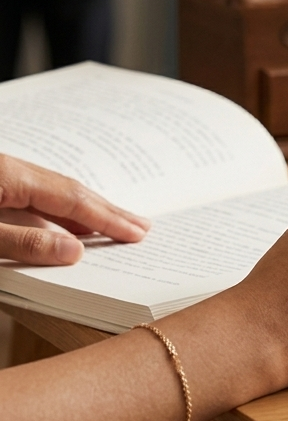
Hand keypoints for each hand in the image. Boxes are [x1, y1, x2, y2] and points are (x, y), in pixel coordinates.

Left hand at [0, 155, 149, 264]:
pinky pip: (37, 196)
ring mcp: (4, 175)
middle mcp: (12, 170)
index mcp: (10, 175)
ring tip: (114, 225)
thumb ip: (24, 241)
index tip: (134, 233)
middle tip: (141, 226)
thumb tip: (74, 251)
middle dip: (107, 210)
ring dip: (86, 211)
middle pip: (70, 190)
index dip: (105, 218)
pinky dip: (61, 212)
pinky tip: (70, 225)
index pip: (71, 199)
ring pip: (56, 192)